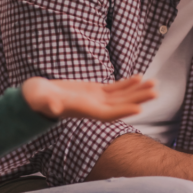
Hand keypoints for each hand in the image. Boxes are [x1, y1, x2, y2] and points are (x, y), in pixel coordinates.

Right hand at [21, 75, 156, 120]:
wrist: (36, 96)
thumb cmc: (38, 98)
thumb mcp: (42, 99)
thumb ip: (49, 103)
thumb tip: (54, 107)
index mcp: (84, 111)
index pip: (107, 114)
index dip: (123, 111)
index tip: (139, 108)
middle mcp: (93, 108)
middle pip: (120, 105)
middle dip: (138, 98)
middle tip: (156, 92)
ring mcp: (95, 99)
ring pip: (121, 96)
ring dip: (138, 91)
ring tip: (154, 84)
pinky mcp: (95, 91)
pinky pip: (115, 88)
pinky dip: (127, 84)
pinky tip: (139, 77)